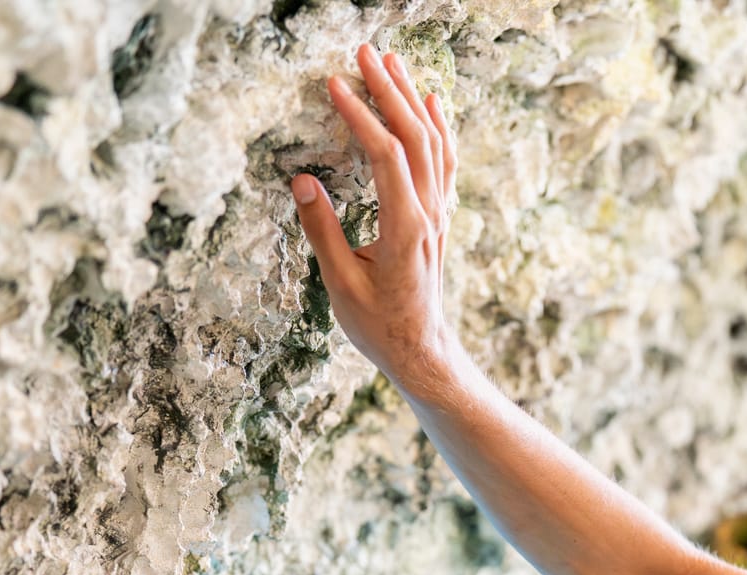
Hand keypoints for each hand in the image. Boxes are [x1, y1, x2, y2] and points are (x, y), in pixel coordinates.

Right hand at [291, 44, 460, 391]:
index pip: (385, 156)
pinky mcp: (439, 218)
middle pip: (415, 137)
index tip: (334, 84)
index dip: (360, 116)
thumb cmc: (378, 325)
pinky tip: (430, 102)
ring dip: (412, 100)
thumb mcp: (339, 285)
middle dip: (389, 90)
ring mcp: (439, 215)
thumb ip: (321, 230)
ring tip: (391, 63)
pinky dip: (438, 126)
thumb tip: (302, 180)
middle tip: (364, 53)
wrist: (421, 350)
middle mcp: (429, 215)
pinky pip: (444, 161)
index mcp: (403, 228)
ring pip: (434, 144)